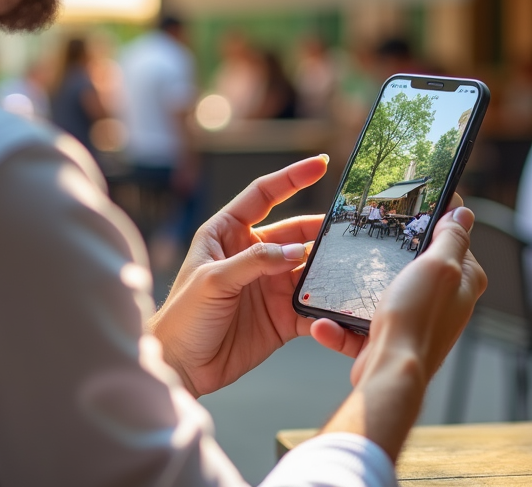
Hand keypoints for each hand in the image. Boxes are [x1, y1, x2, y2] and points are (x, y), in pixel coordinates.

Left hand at [149, 155, 328, 396]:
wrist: (181, 367)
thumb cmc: (182, 317)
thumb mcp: (213, 281)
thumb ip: (255, 262)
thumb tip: (295, 251)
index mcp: (227, 233)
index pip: (264, 195)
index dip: (292, 177)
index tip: (320, 163)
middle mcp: (252, 254)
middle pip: (295, 232)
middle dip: (321, 229)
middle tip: (348, 227)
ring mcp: (269, 284)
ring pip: (308, 268)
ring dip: (328, 268)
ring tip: (350, 265)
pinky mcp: (281, 315)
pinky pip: (311, 305)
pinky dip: (327, 305)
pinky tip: (339, 304)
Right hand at [316, 204, 486, 460]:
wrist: (390, 373)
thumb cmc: (417, 318)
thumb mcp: (438, 266)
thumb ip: (451, 238)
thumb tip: (464, 213)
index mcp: (462, 281)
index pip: (454, 240)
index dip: (435, 220)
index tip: (412, 203)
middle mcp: (443, 303)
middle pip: (415, 263)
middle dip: (391, 251)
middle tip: (369, 234)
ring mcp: (415, 321)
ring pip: (381, 292)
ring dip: (355, 290)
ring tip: (334, 278)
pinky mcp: (388, 340)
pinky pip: (358, 326)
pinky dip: (338, 326)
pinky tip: (322, 323)